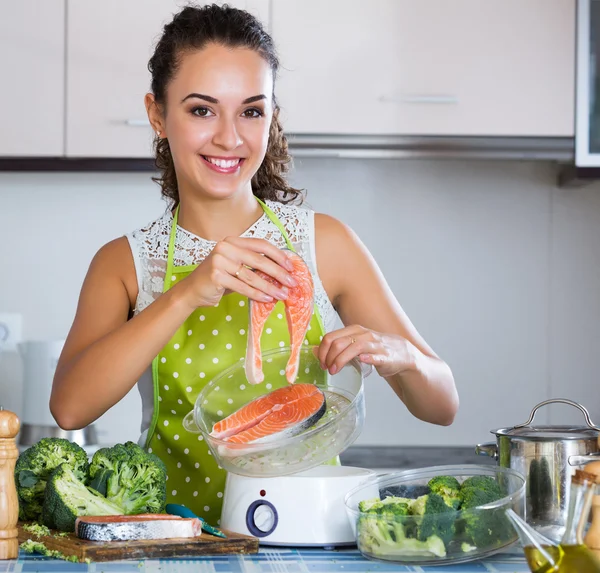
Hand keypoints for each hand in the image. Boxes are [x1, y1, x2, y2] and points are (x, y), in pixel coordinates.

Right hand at [177, 237, 297, 308]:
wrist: (192, 290)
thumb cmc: (218, 279)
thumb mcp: (236, 266)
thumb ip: (253, 264)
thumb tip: (281, 271)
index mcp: (232, 241)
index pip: (260, 244)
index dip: (278, 255)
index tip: (291, 266)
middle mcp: (225, 247)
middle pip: (259, 260)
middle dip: (278, 273)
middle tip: (291, 283)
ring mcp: (219, 261)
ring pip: (252, 276)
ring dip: (270, 287)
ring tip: (282, 295)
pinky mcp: (216, 276)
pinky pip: (243, 287)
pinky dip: (257, 294)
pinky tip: (268, 299)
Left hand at [315, 325, 415, 377]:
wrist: (401, 353)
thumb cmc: (374, 349)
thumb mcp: (354, 344)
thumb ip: (337, 346)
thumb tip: (316, 350)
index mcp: (354, 330)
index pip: (331, 337)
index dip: (322, 351)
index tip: (321, 363)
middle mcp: (364, 334)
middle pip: (339, 342)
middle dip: (329, 357)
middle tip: (327, 369)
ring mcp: (375, 344)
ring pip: (354, 347)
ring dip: (341, 360)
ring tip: (334, 371)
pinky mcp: (385, 356)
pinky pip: (376, 355)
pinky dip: (369, 357)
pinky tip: (363, 360)